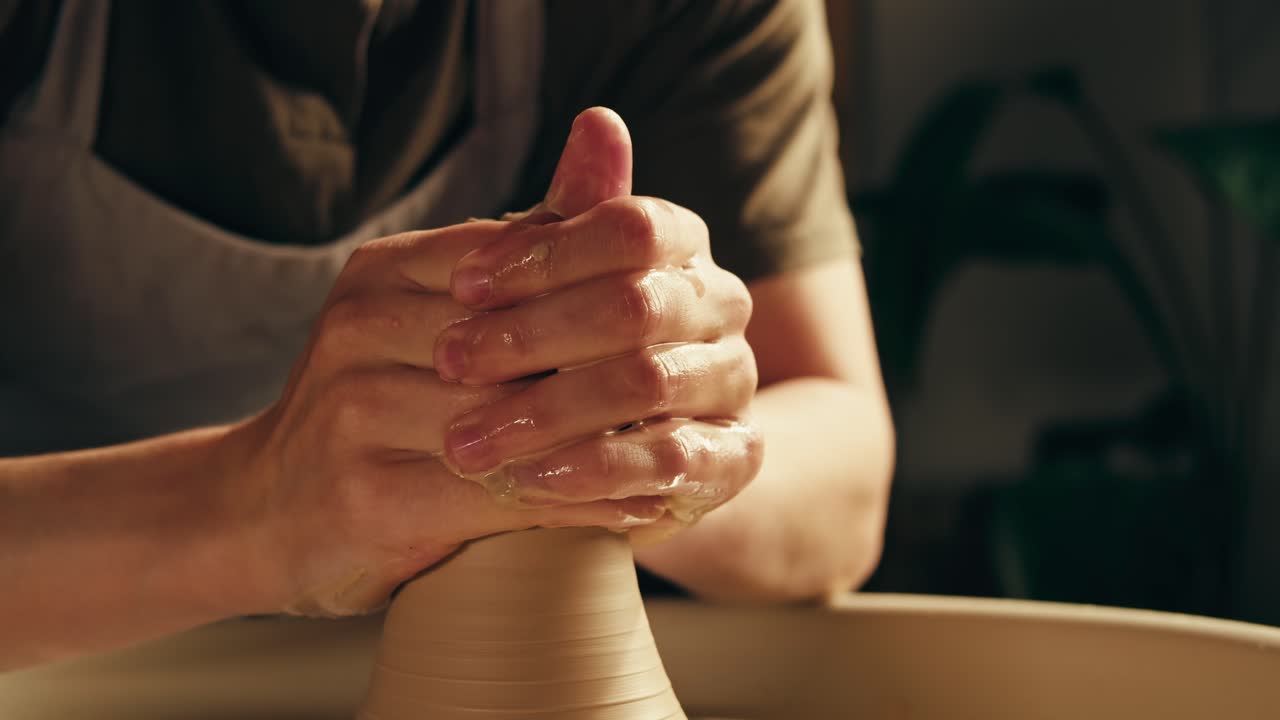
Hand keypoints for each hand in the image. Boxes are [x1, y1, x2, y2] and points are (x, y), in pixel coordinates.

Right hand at [225, 116, 678, 616]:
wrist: (257, 510)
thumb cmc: (371, 406)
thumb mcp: (432, 311)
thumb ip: (522, 245)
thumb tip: (609, 137)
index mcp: (382, 272)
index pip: (516, 256)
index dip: (603, 288)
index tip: (677, 315)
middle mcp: (361, 328)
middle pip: (522, 337)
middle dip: (613, 365)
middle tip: (697, 384)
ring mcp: (356, 413)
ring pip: (518, 418)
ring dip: (609, 440)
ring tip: (682, 450)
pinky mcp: (369, 497)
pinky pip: (501, 495)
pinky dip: (578, 503)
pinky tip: (635, 509)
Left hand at [436, 108, 763, 540]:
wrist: (642, 443)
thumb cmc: (581, 347)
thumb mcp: (565, 281)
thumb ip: (571, 218)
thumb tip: (598, 120)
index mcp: (684, 247)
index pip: (631, 227)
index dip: (546, 252)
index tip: (463, 283)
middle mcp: (721, 305)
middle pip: (635, 305)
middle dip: (531, 335)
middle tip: (447, 362)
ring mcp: (732, 381)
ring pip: (648, 382)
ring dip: (549, 411)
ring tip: (467, 442)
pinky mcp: (733, 457)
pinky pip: (671, 459)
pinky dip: (597, 468)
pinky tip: (531, 479)